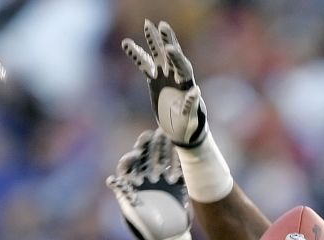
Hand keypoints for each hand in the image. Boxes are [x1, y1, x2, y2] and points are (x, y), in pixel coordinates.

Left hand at [107, 129, 193, 239]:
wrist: (167, 239)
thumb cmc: (145, 229)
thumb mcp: (131, 212)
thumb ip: (124, 195)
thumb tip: (111, 180)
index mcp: (131, 184)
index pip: (128, 166)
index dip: (131, 158)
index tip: (135, 155)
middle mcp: (145, 179)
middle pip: (145, 157)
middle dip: (148, 146)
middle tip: (153, 134)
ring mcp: (162, 180)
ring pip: (161, 159)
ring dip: (164, 147)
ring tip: (168, 135)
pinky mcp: (177, 184)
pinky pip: (177, 168)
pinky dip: (178, 159)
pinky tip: (181, 149)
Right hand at [121, 19, 208, 147]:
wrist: (182, 130)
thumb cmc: (190, 126)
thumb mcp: (192, 118)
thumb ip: (192, 103)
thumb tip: (196, 90)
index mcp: (186, 85)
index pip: (183, 67)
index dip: (176, 58)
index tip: (169, 47)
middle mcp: (176, 77)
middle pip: (172, 56)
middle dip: (167, 40)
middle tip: (162, 25)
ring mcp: (165, 77)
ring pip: (158, 56)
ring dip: (152, 41)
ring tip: (147, 25)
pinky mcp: (154, 81)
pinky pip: (144, 65)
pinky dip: (137, 55)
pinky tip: (127, 44)